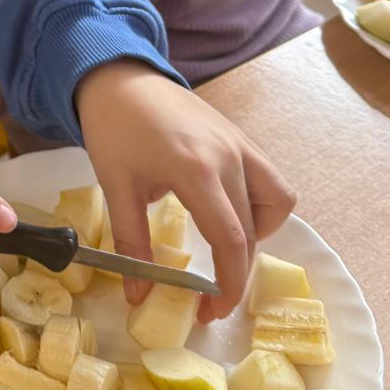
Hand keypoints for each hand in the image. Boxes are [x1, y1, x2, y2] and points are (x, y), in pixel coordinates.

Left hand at [76, 61, 295, 320]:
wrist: (119, 76)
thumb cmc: (113, 128)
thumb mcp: (116, 187)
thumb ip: (131, 243)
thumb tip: (140, 296)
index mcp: (197, 170)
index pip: (231, 240)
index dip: (228, 285)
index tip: (212, 312)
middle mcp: (230, 157)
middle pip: (253, 231)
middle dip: (237, 273)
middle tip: (210, 300)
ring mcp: (241, 144)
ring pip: (277, 203)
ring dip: (259, 235)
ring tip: (224, 250)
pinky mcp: (241, 138)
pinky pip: (269, 180)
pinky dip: (260, 206)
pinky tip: (228, 214)